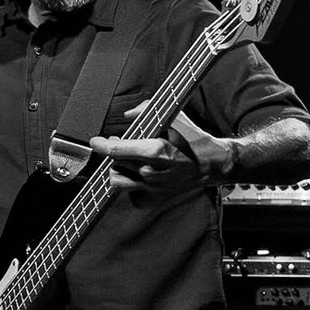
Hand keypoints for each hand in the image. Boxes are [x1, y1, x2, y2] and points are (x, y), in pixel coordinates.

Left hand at [91, 111, 236, 194]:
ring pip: (118, 182)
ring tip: (125, 163)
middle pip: (114, 164)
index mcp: (155, 151)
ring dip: (118, 171)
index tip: (96, 141)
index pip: (116, 150)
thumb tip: (129, 115)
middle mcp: (151, 172)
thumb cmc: (194, 140)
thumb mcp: (173, 117)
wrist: (212, 164)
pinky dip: (131, 187)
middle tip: (120, 145)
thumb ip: (146, 111)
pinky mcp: (156, 198)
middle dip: (114, 153)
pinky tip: (138, 177)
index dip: (101, 145)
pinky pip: (132, 196)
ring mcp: (153, 188)